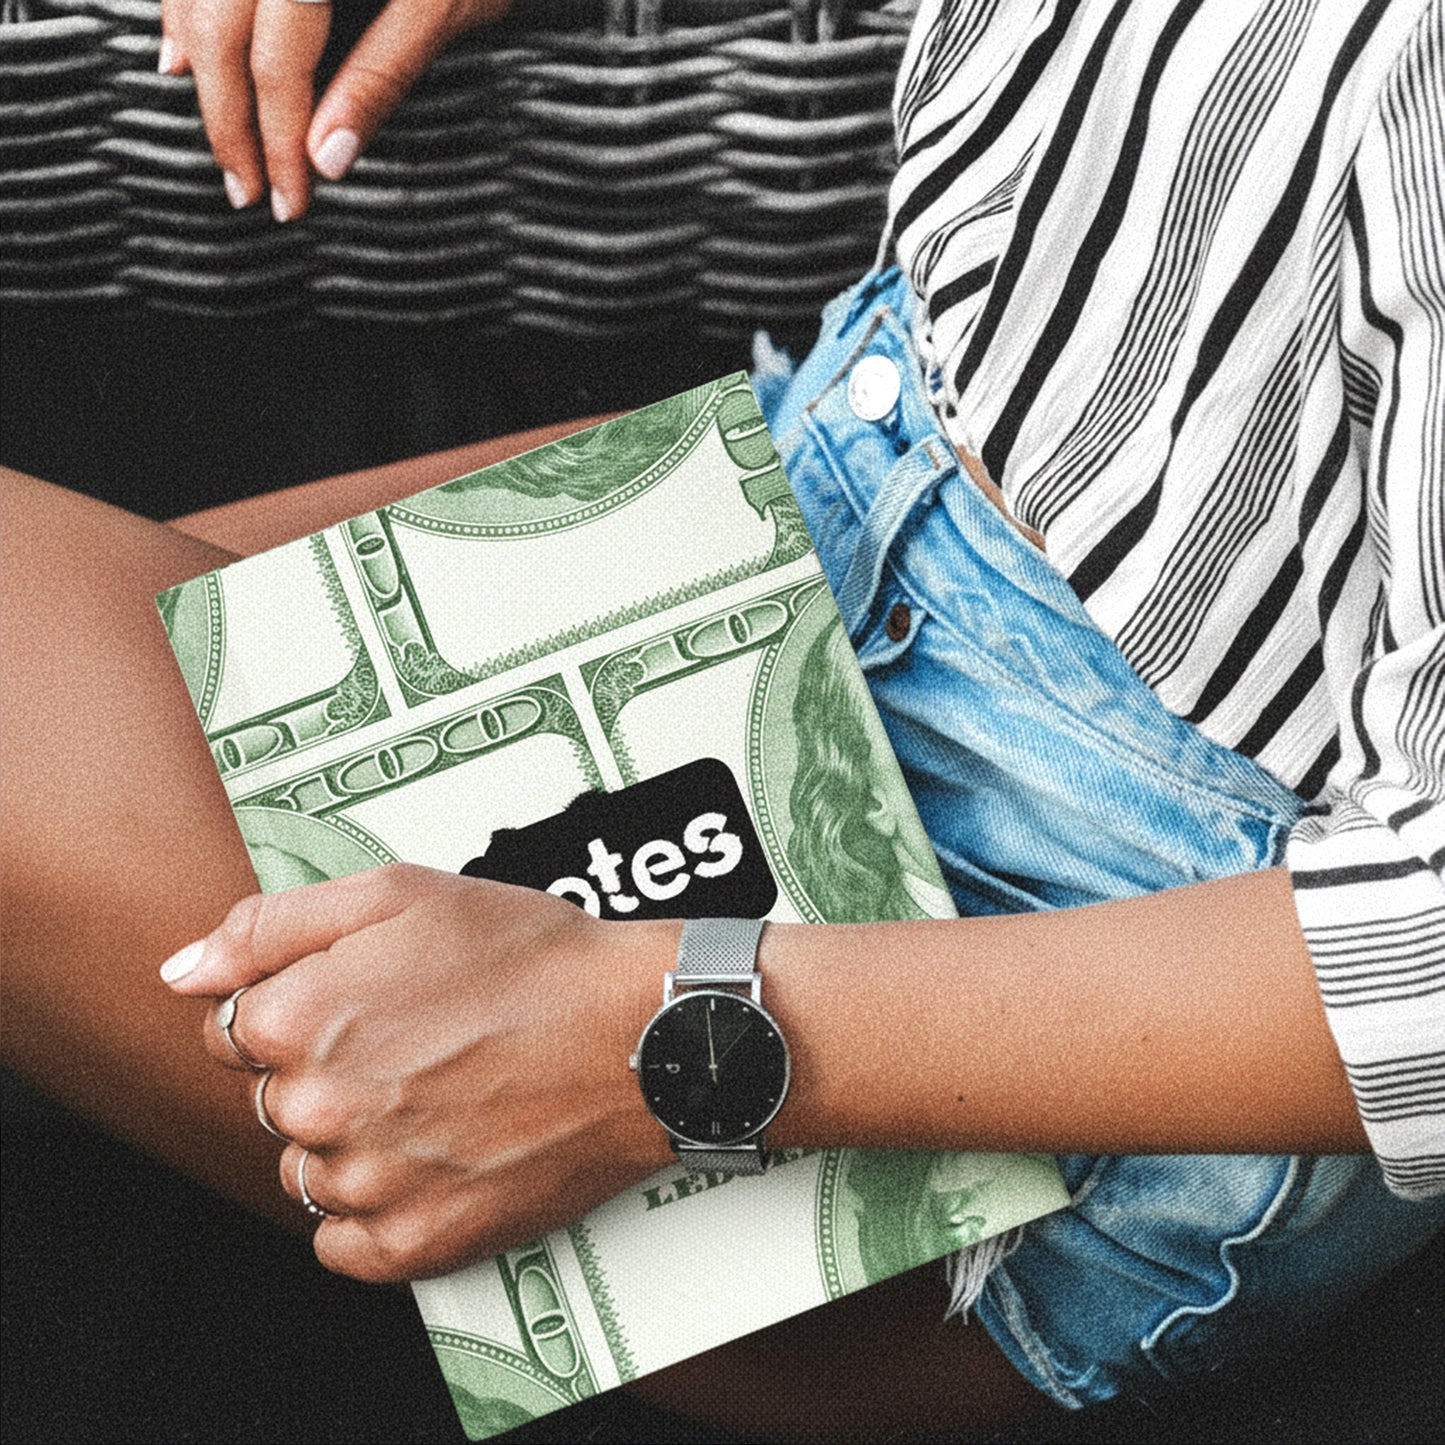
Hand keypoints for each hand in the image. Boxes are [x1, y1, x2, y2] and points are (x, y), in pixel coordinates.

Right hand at [159, 0, 511, 220]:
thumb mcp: (447, 5)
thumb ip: (384, 73)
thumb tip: (329, 157)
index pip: (274, 60)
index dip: (275, 138)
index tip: (287, 199)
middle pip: (218, 24)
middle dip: (226, 115)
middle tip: (244, 189)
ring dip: (195, 57)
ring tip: (210, 124)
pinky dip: (186, 3)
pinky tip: (182, 44)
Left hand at [162, 864, 676, 1281]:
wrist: (638, 1034)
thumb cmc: (530, 955)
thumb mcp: (401, 893)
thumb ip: (272, 926)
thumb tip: (182, 970)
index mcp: (298, 1018)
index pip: (232, 1031)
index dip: (296, 1008)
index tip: (362, 1003)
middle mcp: (316, 1108)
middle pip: (272, 1101)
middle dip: (323, 1071)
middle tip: (415, 1042)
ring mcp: (365, 1182)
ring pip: (306, 1170)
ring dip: (349, 1141)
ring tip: (436, 1095)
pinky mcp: (415, 1241)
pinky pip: (343, 1244)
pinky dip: (374, 1210)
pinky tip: (428, 1159)